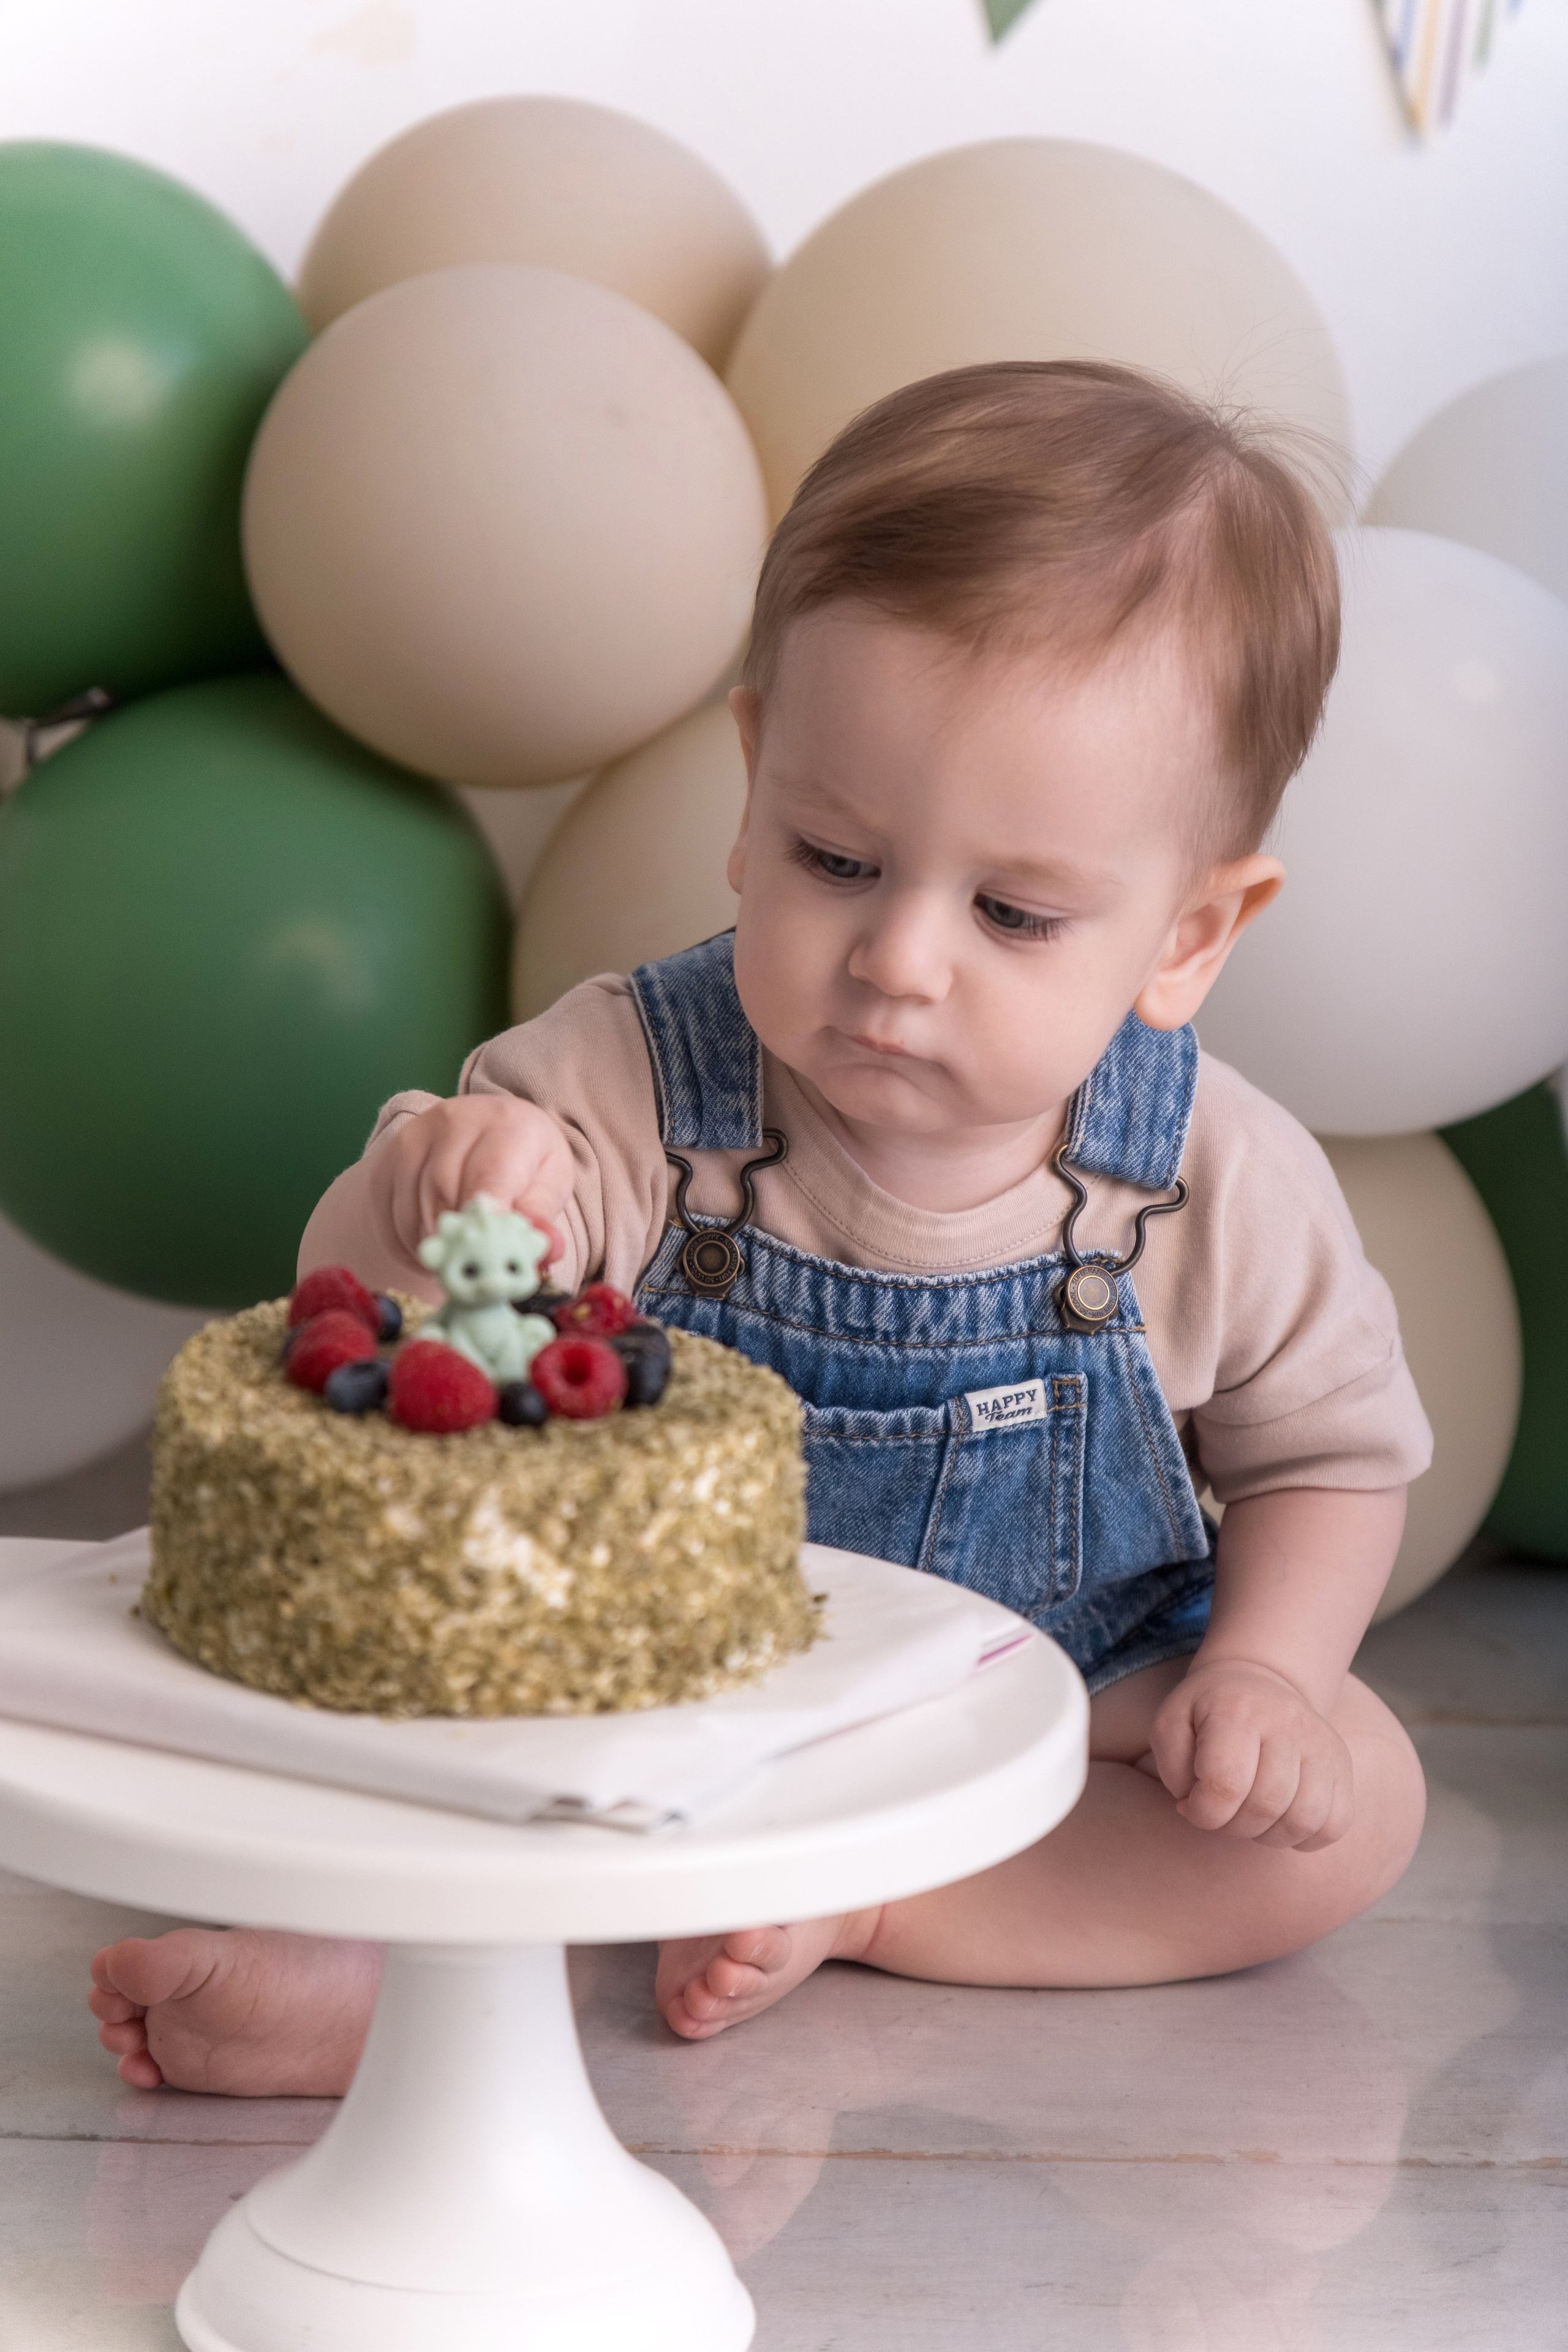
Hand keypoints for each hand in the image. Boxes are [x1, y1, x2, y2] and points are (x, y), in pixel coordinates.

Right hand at [380, 1096, 574, 1265]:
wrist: (491, 1130)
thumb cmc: (525, 1161)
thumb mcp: (548, 1182)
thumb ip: (541, 1214)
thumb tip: (547, 1248)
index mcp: (505, 1124)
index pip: (488, 1174)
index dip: (484, 1217)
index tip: (488, 1252)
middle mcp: (452, 1121)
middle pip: (443, 1193)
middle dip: (458, 1240)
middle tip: (475, 1270)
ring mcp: (413, 1139)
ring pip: (411, 1209)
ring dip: (434, 1246)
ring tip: (459, 1258)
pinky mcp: (385, 1161)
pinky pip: (387, 1218)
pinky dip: (409, 1245)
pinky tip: (434, 1248)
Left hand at [1144, 1657, 1353, 1850]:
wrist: (1258, 1680)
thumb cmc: (1206, 1712)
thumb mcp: (1170, 1724)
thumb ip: (1171, 1766)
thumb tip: (1194, 1808)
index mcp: (1238, 1710)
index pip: (1225, 1785)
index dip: (1202, 1812)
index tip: (1191, 1804)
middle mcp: (1287, 1723)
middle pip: (1266, 1806)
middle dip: (1233, 1826)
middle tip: (1220, 1812)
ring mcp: (1322, 1744)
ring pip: (1305, 1819)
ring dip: (1270, 1835)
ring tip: (1250, 1817)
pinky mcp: (1342, 1765)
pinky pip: (1335, 1824)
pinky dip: (1306, 1837)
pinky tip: (1280, 1820)